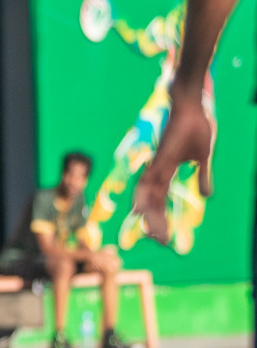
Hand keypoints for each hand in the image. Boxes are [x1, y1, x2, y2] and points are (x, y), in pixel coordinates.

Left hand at [132, 92, 214, 243]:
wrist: (189, 104)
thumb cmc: (194, 126)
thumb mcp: (202, 157)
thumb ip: (201, 176)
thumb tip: (206, 196)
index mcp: (166, 172)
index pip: (160, 200)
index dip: (160, 218)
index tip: (164, 237)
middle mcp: (156, 171)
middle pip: (150, 203)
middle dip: (153, 223)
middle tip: (158, 242)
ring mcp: (156, 164)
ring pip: (147, 196)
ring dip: (150, 216)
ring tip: (154, 235)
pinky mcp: (160, 157)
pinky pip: (151, 181)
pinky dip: (146, 197)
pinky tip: (141, 210)